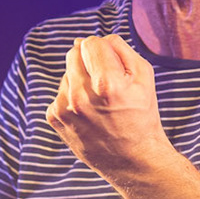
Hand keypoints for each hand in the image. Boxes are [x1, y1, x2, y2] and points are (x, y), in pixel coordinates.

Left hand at [46, 35, 169, 179]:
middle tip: (105, 81)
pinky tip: (89, 113)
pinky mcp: (54, 118)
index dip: (103, 49)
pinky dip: (72, 98)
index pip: (91, 42)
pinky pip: (60, 93)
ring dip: (81, 80)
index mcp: (107, 83)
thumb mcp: (144, 77)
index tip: (112, 63)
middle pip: (74, 53)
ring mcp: (65, 108)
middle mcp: (81, 95)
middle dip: (89, 60)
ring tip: (99, 103)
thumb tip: (92, 39)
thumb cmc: (142, 115)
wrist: (132, 160)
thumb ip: (120, 48)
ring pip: (67, 74)